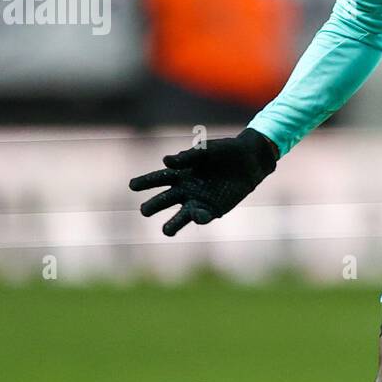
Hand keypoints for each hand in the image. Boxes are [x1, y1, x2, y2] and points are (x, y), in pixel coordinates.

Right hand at [129, 128, 277, 234]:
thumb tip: (166, 162)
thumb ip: (187, 156)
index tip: (132, 185)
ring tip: (165, 231)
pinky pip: (202, 216)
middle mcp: (184, 190)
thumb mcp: (206, 150)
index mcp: (179, 173)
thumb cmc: (224, 152)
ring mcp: (198, 201)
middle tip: (144, 210)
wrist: (249, 161)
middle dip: (153, 205)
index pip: (157, 179)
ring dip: (172, 224)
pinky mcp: (213, 210)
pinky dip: (199, 217)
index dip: (144, 182)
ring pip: (180, 215)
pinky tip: (197, 214)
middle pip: (164, 200)